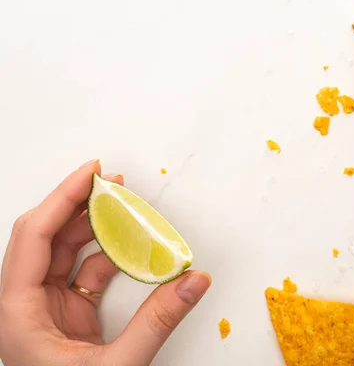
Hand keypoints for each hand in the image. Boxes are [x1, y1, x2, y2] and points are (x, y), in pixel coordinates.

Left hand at [0, 160, 210, 365]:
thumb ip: (159, 322)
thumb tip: (194, 281)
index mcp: (17, 311)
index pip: (33, 236)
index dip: (61, 197)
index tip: (90, 173)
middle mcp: (25, 303)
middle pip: (47, 236)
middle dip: (80, 204)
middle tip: (112, 182)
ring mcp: (46, 308)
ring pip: (67, 252)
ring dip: (96, 229)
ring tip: (126, 208)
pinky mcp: (66, 316)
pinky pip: (87, 274)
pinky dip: (111, 258)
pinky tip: (133, 249)